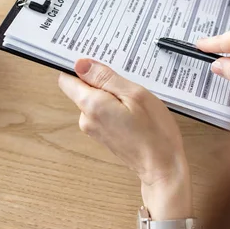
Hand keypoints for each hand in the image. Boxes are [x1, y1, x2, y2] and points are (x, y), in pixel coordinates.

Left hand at [58, 59, 191, 219]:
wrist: (162, 167)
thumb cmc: (154, 131)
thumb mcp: (135, 94)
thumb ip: (105, 78)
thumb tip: (81, 64)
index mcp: (91, 105)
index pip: (66, 78)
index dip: (79, 67)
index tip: (97, 61)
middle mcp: (86, 118)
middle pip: (81, 88)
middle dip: (101, 79)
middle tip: (126, 79)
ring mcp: (93, 128)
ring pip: (94, 99)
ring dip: (111, 92)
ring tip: (134, 95)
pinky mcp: (102, 134)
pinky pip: (102, 110)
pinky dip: (115, 104)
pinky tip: (133, 108)